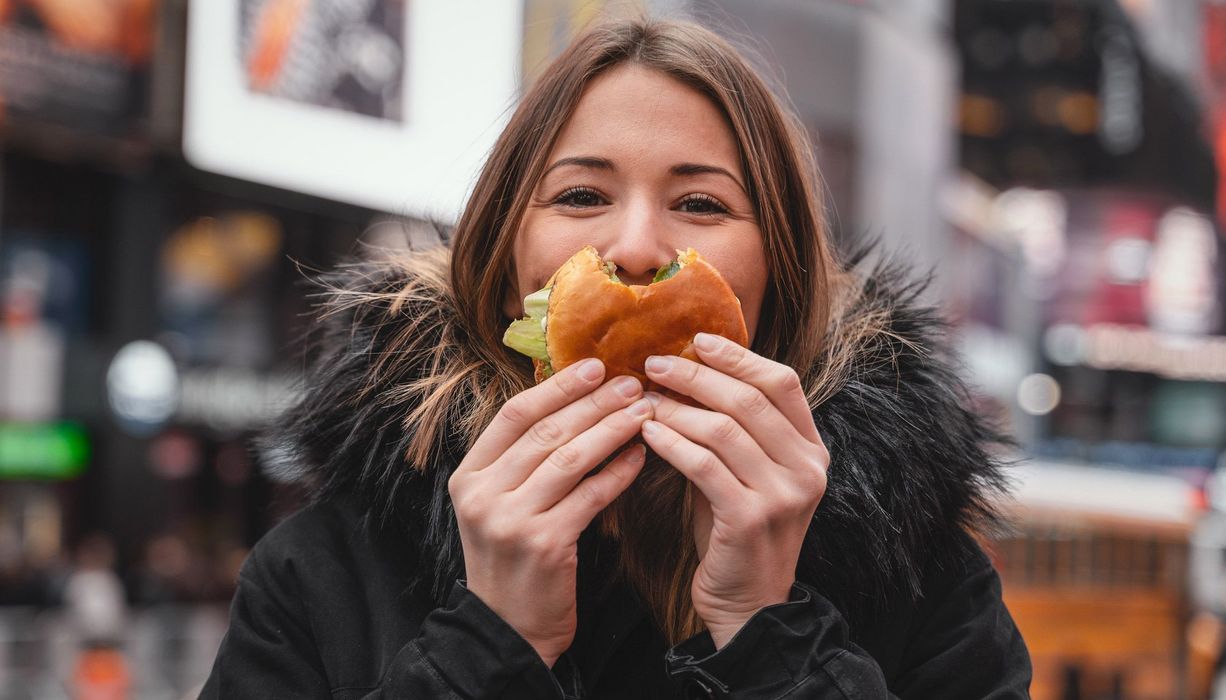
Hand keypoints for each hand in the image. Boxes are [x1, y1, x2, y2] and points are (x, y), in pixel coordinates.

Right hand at [448, 359, 652, 666]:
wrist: (510, 632)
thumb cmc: (514, 561)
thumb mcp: (500, 505)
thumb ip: (523, 460)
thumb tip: (575, 402)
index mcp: (469, 476)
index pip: (515, 414)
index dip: (557, 386)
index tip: (595, 366)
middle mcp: (483, 494)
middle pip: (546, 432)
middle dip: (594, 403)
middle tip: (631, 383)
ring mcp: (511, 519)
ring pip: (571, 458)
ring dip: (612, 430)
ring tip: (644, 411)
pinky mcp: (545, 544)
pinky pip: (591, 496)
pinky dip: (618, 472)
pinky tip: (640, 455)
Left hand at [640, 333, 828, 648]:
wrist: (747, 603)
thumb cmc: (734, 531)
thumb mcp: (743, 472)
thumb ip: (730, 428)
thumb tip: (686, 370)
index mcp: (811, 449)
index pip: (782, 382)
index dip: (739, 356)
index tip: (697, 340)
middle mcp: (807, 468)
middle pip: (750, 399)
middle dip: (698, 375)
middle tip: (654, 364)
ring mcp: (784, 495)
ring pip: (724, 428)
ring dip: (677, 407)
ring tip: (642, 399)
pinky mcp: (751, 519)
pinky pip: (704, 465)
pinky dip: (672, 443)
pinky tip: (647, 432)